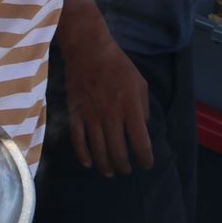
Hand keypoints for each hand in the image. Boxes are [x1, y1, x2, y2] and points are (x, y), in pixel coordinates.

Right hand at [61, 36, 153, 176]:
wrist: (88, 50)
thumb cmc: (118, 65)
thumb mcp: (141, 84)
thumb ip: (143, 108)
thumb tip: (142, 127)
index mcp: (131, 110)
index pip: (141, 144)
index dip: (145, 159)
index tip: (146, 164)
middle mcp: (112, 117)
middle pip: (118, 152)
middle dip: (124, 166)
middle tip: (126, 170)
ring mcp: (91, 116)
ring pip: (98, 150)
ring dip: (105, 165)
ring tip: (110, 172)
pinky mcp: (76, 113)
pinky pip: (78, 139)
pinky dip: (83, 154)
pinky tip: (88, 163)